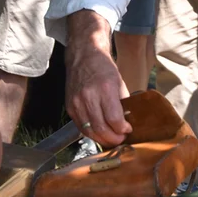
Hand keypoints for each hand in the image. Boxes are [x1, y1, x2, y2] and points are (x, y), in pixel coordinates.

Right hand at [65, 11, 132, 146]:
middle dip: (113, 139)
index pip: (113, 118)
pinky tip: (99, 133)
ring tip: (111, 140)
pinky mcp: (69, 107)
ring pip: (89, 130)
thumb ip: (122, 102)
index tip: (128, 130)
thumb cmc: (104, 67)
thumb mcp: (119, 82)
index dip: (122, 129)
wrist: (84, 56)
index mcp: (105, 89)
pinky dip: (90, 133)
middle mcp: (88, 97)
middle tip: (121, 140)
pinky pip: (80, 126)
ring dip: (101, 139)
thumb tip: (127, 121)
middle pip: (100, 128)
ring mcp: (76, 103)